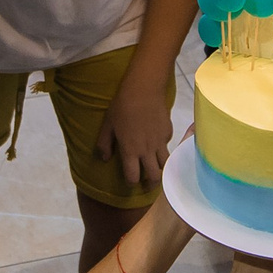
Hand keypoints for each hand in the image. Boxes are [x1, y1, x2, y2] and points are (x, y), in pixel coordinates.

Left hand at [97, 71, 175, 190]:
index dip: (131, 183)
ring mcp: (160, 142)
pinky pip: (167, 146)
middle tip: (147, 183)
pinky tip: (158, 143)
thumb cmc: (122, 106)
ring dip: (161, 170)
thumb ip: (104, 144)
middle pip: (154, 177)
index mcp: (131, 151)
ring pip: (166, 165)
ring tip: (157, 170)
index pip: (133, 177)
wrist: (144, 89)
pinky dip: (163, 148)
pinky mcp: (168, 132)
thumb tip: (104, 159)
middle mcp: (147, 150)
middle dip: (151, 184)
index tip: (130, 181)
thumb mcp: (108, 125)